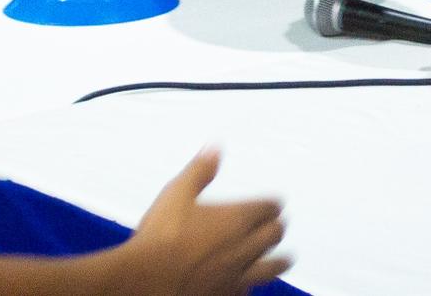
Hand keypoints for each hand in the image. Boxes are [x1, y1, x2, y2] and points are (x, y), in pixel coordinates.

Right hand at [120, 149, 288, 295]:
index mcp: (236, 219)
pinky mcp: (227, 295)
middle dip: (276, 227)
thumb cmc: (160, 238)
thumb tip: (214, 149)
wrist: (145, 281)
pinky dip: (251, 282)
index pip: (270, 207)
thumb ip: (200, 170)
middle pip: (274, 235)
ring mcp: (237, 275)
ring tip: (285, 258)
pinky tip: (245, 281)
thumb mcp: (177, 193)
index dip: (272, 203)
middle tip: (277, 223)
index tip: (274, 202)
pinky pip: (249, 289)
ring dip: (279, 259)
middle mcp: (243, 248)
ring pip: (272, 267)